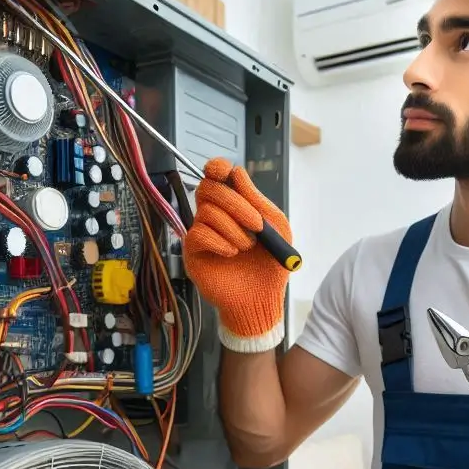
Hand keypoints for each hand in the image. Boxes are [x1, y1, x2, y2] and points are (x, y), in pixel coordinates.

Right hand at [184, 158, 291, 352]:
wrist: (262, 300)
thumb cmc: (270, 265)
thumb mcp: (275, 229)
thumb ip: (257, 201)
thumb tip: (237, 174)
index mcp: (234, 206)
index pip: (216, 177)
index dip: (217, 168)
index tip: (224, 171)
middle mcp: (214, 216)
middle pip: (208, 189)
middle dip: (235, 204)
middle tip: (256, 226)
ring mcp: (201, 234)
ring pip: (206, 212)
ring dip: (233, 229)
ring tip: (247, 248)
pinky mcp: (193, 254)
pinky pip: (198, 234)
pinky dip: (219, 242)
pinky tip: (231, 254)